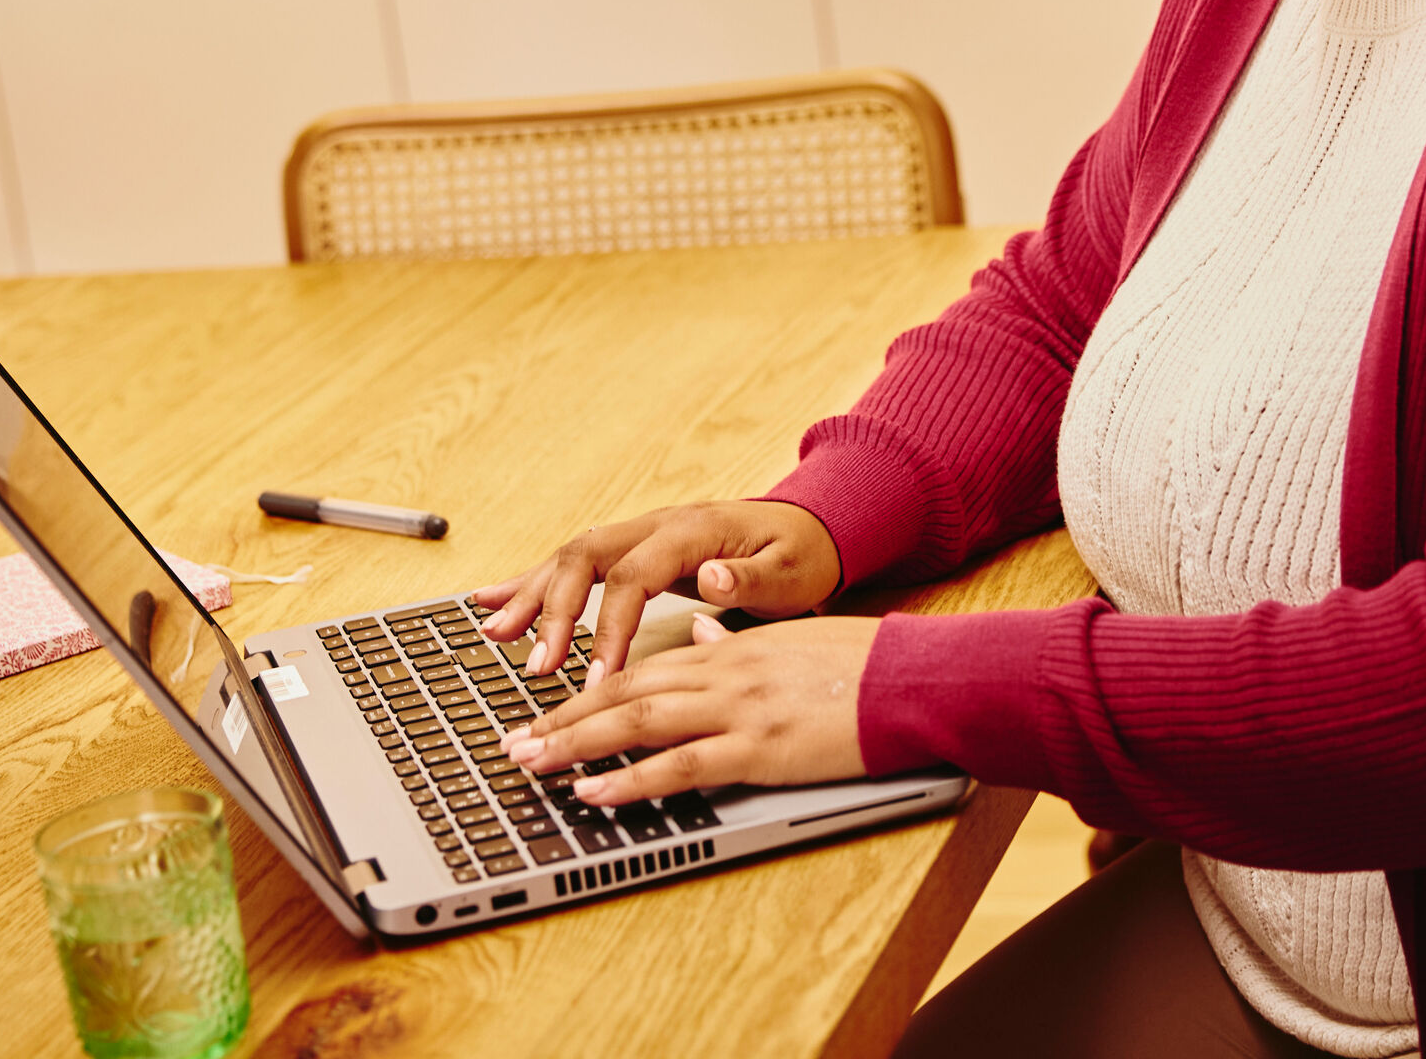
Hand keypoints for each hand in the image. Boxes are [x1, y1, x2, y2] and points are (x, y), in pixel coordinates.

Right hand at [472, 500, 840, 677]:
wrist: (808, 526)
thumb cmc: (800, 555)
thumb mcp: (792, 572)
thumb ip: (751, 580)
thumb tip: (714, 580)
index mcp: (690, 531)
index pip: (633, 576)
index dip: (608, 627)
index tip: (595, 679)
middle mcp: (654, 525)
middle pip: (586, 557)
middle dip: (554, 612)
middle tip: (538, 667)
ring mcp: (638, 534)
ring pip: (570, 556)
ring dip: (530, 595)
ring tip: (494, 634)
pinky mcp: (630, 550)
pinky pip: (572, 562)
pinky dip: (530, 582)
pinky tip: (491, 601)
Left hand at [499, 612, 878, 807]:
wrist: (911, 678)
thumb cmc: (861, 665)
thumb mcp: (789, 638)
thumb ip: (736, 637)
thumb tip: (697, 631)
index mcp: (729, 647)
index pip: (640, 668)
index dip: (586, 690)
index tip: (547, 711)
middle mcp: (722, 672)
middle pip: (622, 692)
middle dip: (560, 719)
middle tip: (513, 744)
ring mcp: (737, 709)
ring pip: (636, 723)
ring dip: (575, 745)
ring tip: (531, 765)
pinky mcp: (758, 747)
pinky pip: (679, 765)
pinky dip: (630, 780)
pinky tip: (595, 793)